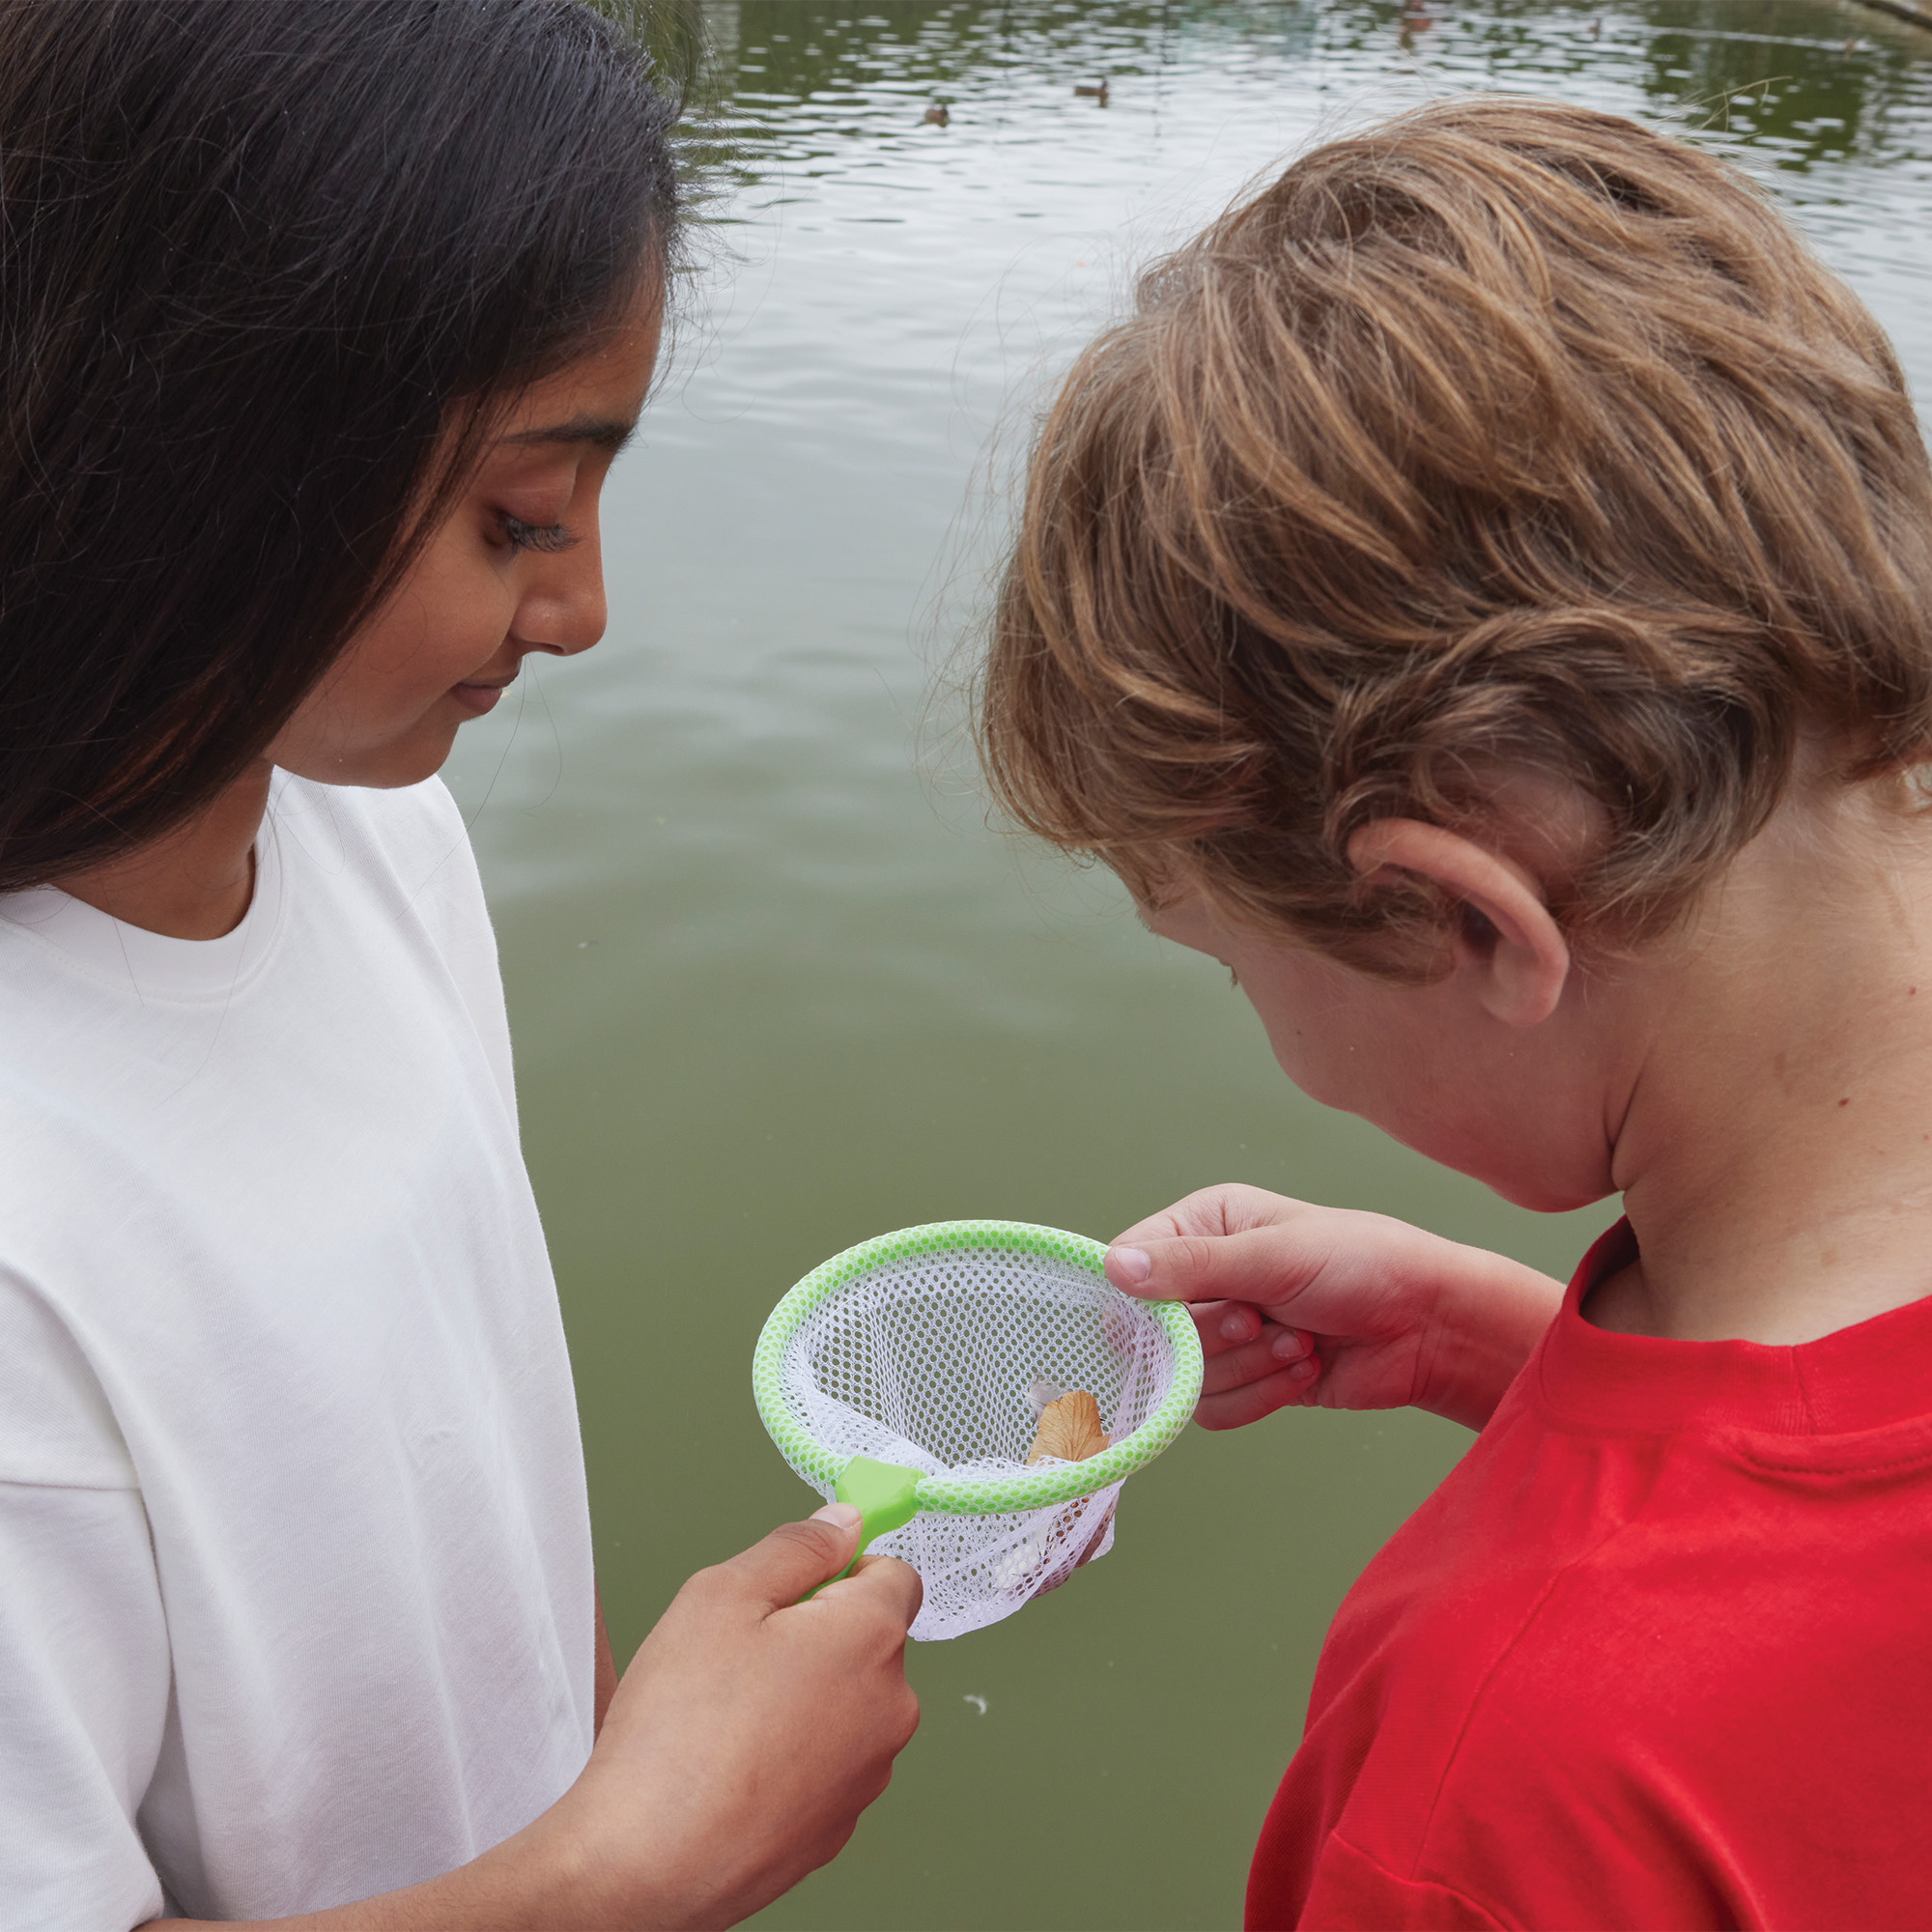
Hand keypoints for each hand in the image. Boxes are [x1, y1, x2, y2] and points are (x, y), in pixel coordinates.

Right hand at [553, 1505, 922, 1927]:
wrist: (649, 1864)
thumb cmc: (680, 1733)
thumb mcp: (721, 1595)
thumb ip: (794, 1548)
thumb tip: (841, 1524)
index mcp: (871, 1639)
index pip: (895, 1573)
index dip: (843, 1566)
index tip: (802, 1577)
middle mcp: (890, 1708)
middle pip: (869, 1640)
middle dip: (816, 1633)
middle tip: (741, 1650)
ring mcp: (868, 1775)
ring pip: (846, 1704)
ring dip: (804, 1696)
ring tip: (728, 1715)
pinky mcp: (839, 1826)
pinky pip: (826, 1763)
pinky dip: (791, 1755)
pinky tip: (734, 1764)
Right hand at [1104, 1184, 1562, 1432]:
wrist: (1432, 1328)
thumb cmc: (1365, 1265)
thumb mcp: (1275, 1256)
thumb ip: (1192, 1266)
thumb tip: (1113, 1267)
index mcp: (1207, 1224)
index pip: (1132, 1261)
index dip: (1143, 1297)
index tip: (1171, 1315)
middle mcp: (1208, 1276)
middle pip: (1156, 1330)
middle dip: (1216, 1336)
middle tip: (1260, 1320)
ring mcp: (1228, 1330)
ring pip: (1186, 1377)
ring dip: (1248, 1368)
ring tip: (1300, 1342)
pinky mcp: (1249, 1377)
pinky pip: (1217, 1409)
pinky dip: (1262, 1396)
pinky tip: (1306, 1367)